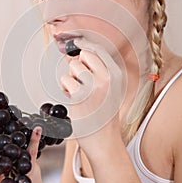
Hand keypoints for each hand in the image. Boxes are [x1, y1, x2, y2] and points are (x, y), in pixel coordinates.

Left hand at [60, 38, 123, 158]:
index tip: (76, 41)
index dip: (84, 44)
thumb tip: (77, 55)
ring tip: (79, 93)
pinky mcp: (80, 96)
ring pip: (73, 67)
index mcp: (116, 74)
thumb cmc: (105, 116)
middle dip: (78, 66)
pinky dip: (65, 89)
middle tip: (82, 81)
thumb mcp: (110, 90)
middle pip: (83, 55)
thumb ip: (99, 72)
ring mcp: (93, 86)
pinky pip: (65, 80)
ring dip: (71, 79)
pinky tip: (73, 99)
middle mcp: (106, 78)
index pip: (98, 49)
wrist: (105, 141)